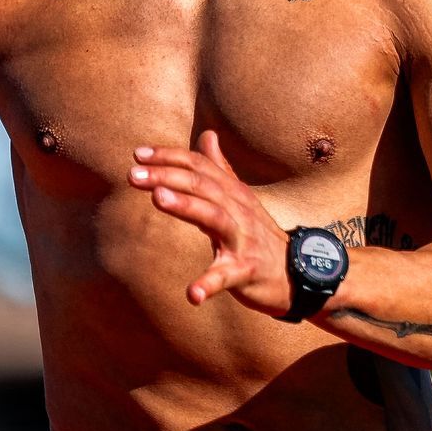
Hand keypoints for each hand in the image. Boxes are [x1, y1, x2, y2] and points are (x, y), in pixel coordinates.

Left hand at [129, 130, 294, 316]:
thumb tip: (207, 136)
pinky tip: (192, 294)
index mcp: (231, 193)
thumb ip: (220, 169)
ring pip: (213, 217)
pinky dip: (209, 284)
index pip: (199, 166)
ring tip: (158, 198)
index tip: (138, 154)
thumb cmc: (260, 236)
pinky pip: (226, 276)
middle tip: (133, 175)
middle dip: (167, 177)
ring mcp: (243, 240)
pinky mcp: (247, 270)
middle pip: (201, 185)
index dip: (169, 157)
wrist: (298, 272)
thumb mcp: (240, 198)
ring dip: (186, 206)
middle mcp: (237, 210)